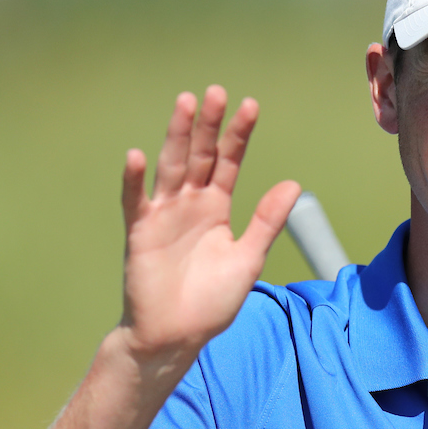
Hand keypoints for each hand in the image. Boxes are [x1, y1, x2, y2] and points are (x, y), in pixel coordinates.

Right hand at [118, 85, 299, 367]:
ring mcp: (163, 215)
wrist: (177, 335)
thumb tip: (293, 184)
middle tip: (216, 93)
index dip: (238, 135)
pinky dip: (134, 181)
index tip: (250, 105)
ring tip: (185, 106)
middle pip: (200, 156)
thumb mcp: (248, 259)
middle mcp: (189, 204)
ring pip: (172, 168)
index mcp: (216, 207)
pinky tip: (136, 157)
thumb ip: (267, 222)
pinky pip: (135, 202)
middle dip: (208, 126)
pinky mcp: (140, 233)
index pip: (228, 162)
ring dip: (177, 138)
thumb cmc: (211, 300)